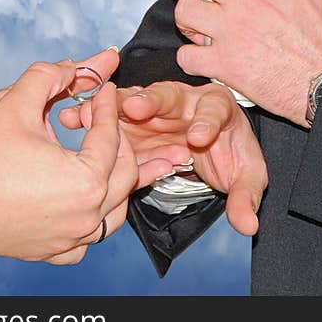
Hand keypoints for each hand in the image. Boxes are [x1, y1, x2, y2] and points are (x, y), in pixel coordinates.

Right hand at [0, 51, 175, 264]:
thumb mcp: (14, 106)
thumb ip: (47, 77)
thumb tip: (70, 66)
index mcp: (86, 180)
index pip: (111, 136)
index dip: (106, 106)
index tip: (102, 89)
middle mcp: (85, 216)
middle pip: (125, 173)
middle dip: (119, 140)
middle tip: (102, 118)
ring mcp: (69, 239)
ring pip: (114, 210)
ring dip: (114, 179)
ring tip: (102, 152)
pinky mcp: (50, 251)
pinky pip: (88, 236)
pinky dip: (94, 215)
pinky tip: (82, 195)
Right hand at [61, 81, 266, 234]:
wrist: (211, 152)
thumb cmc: (231, 156)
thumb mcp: (246, 175)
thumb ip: (245, 196)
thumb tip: (248, 224)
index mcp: (218, 108)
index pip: (215, 112)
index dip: (207, 122)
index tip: (199, 137)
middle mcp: (184, 103)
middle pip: (167, 97)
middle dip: (150, 102)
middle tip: (135, 107)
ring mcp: (154, 111)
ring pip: (132, 103)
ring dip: (110, 108)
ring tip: (88, 114)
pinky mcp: (131, 124)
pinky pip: (111, 119)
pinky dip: (93, 118)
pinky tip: (73, 121)